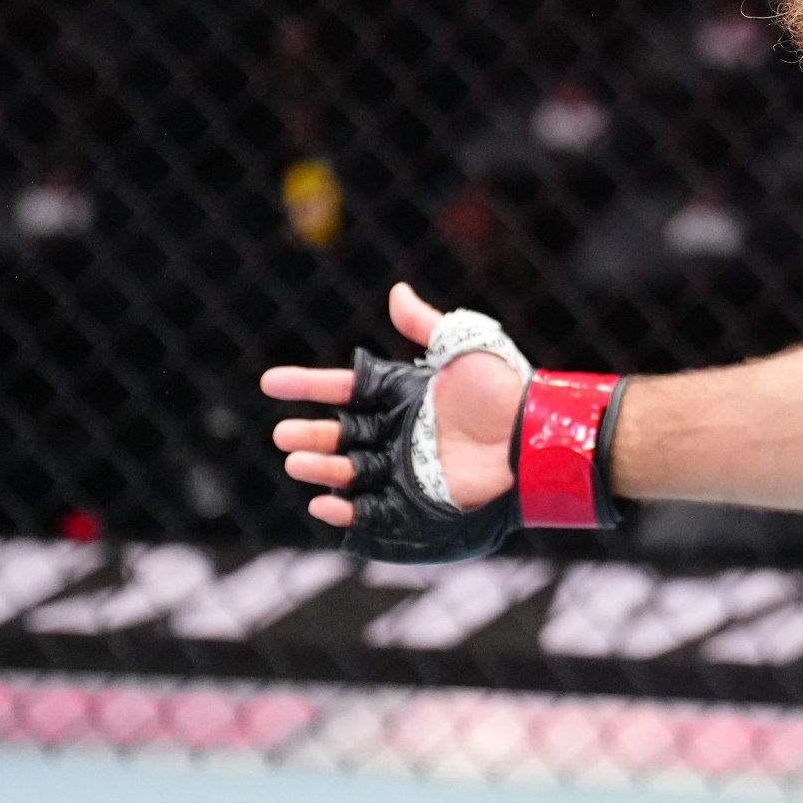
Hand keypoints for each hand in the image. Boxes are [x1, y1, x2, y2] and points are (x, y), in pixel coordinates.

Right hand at [261, 281, 522, 525]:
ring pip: (348, 470)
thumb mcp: (465, 346)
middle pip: (340, 434)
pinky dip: (344, 511)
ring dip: (319, 467)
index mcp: (404, 396)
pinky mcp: (417, 504)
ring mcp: (406, 470)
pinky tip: (322, 503)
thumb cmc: (504, 390)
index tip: (270, 382)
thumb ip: (427, 324)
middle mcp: (399, 434)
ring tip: (297, 461)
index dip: (308, 385)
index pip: (344, 389)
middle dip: (309, 435)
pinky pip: (372, 512)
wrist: (532, 436)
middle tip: (285, 435)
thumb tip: (397, 291)